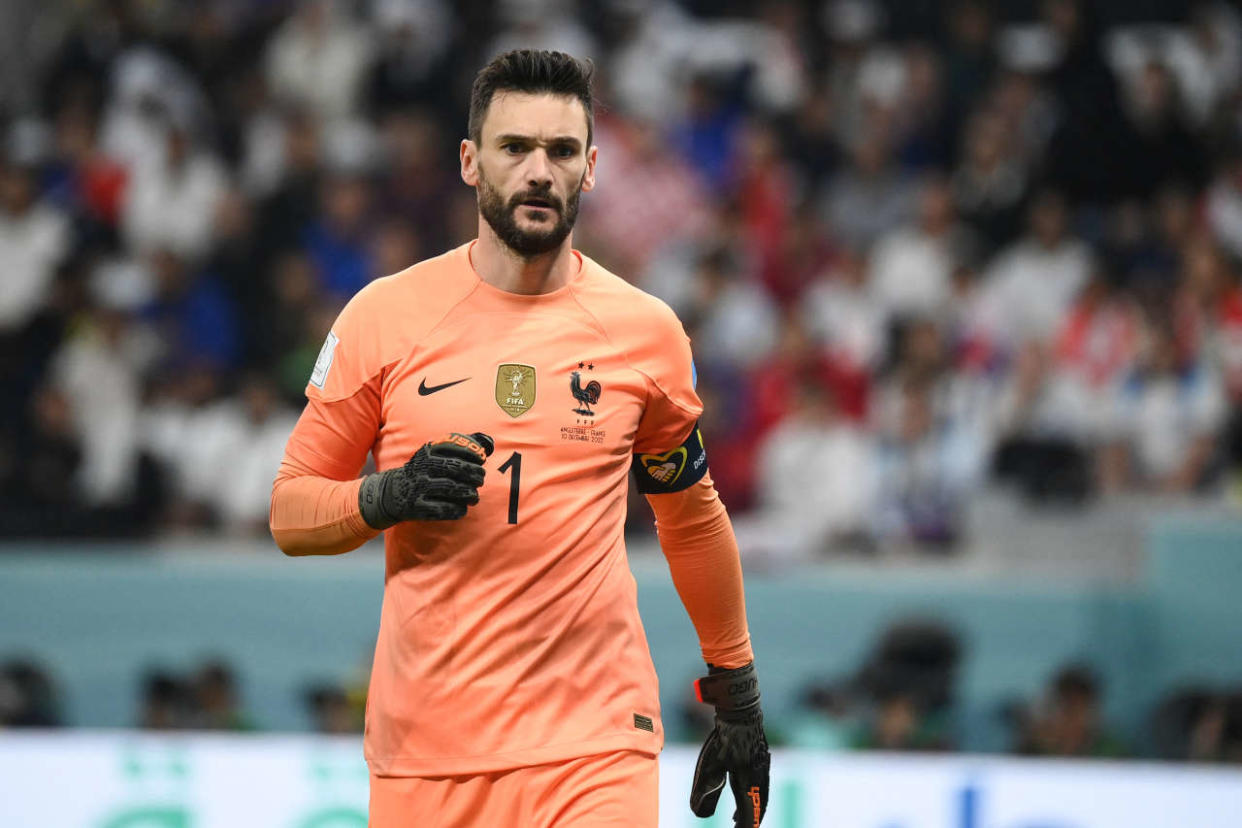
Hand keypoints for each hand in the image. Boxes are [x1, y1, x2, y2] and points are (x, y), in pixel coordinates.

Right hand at [359, 432, 493, 528]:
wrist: (389, 492)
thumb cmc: (421, 472)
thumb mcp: (430, 456)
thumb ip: (454, 449)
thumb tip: (485, 447)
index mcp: (426, 452)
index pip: (452, 447)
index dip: (471, 452)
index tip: (481, 459)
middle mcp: (421, 468)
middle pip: (454, 467)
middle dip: (474, 473)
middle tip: (480, 479)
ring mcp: (418, 488)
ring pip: (452, 488)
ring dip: (469, 493)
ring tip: (474, 496)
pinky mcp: (416, 507)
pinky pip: (443, 509)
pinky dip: (457, 510)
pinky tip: (462, 508)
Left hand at [689, 662, 770, 827]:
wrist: (742, 711)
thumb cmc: (725, 738)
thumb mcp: (711, 765)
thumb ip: (705, 790)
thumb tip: (698, 814)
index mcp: (749, 783)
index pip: (749, 814)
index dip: (743, 826)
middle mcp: (759, 778)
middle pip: (758, 807)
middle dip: (750, 820)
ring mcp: (762, 768)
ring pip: (761, 796)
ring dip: (752, 809)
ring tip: (738, 817)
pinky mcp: (760, 758)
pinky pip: (760, 784)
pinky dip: (754, 795)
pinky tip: (743, 790)